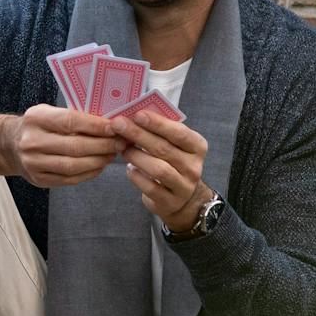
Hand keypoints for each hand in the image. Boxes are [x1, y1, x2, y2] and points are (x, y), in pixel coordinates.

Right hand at [0, 104, 120, 187]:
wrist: (9, 145)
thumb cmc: (37, 125)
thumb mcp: (48, 112)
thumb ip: (73, 116)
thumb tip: (109, 123)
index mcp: (36, 119)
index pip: (71, 122)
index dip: (96, 126)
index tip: (116, 127)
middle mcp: (32, 142)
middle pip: (75, 146)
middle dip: (103, 145)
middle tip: (121, 142)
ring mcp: (33, 163)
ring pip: (73, 166)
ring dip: (98, 160)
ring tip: (112, 154)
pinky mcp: (39, 180)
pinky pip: (70, 179)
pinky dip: (89, 173)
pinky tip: (100, 165)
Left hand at [113, 110, 212, 232]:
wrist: (182, 198)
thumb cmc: (173, 163)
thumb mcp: (174, 146)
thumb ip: (160, 132)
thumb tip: (132, 115)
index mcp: (197, 147)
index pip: (179, 132)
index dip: (158, 123)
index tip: (137, 114)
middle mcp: (194, 167)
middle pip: (164, 149)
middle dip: (138, 135)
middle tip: (118, 125)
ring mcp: (183, 186)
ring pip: (158, 169)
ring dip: (136, 156)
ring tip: (122, 148)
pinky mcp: (170, 202)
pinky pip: (150, 187)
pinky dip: (136, 176)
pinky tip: (129, 168)